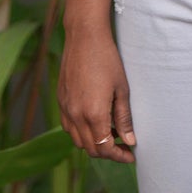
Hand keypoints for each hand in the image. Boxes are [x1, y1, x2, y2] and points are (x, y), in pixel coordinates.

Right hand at [58, 0, 135, 163]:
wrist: (84, 36)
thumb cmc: (107, 59)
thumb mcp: (121, 89)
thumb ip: (124, 118)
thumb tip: (130, 141)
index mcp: (93, 114)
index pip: (104, 148)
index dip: (119, 156)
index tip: (130, 155)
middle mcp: (76, 115)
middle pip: (90, 148)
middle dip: (108, 153)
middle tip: (123, 146)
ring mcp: (66, 108)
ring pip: (78, 140)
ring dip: (94, 143)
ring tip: (110, 133)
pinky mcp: (60, 100)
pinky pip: (69, 127)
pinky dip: (81, 132)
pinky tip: (95, 121)